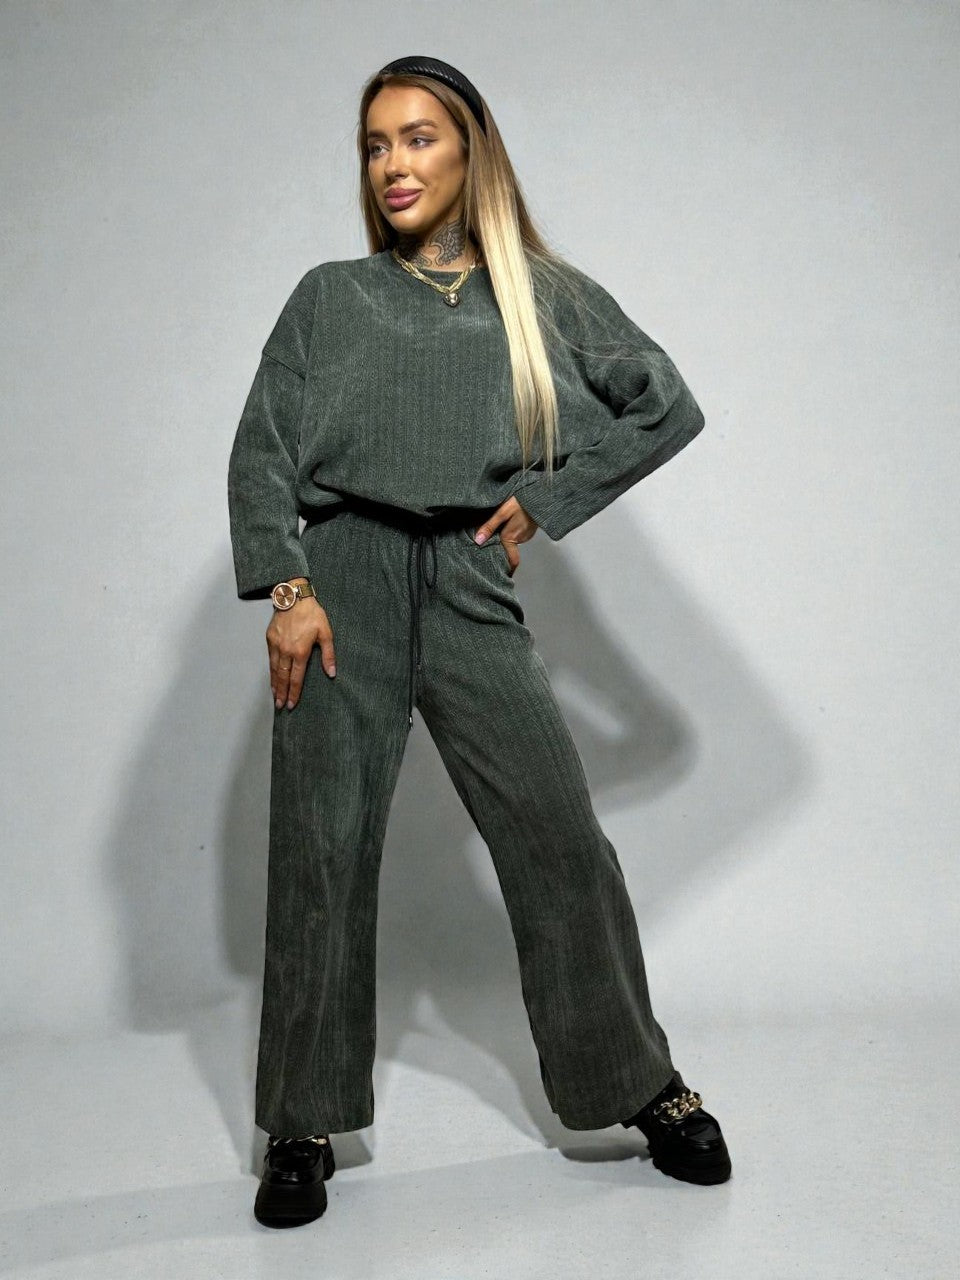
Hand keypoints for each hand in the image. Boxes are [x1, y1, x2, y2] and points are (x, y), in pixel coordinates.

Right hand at [266, 580, 335, 709]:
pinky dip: (271, 671)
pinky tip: (272, 677)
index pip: (296, 678)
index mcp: (300, 651)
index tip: (292, 704)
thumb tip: (332, 673)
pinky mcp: (270, 639)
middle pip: (283, 677)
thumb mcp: (326, 633)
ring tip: (275, 696)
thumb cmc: (312, 614)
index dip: (294, 692)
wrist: (293, 597)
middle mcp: (286, 651)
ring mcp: (276, 645)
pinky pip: (270, 659)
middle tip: (280, 706)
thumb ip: (328, 655)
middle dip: (282, 693)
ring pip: (274, 669)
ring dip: (274, 684)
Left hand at [473, 496, 538, 575]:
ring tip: (496, 534)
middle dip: (501, 551)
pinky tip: (507, 525)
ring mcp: (526, 534)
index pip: (511, 560)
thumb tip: (477, 541)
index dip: (508, 570)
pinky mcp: (529, 528)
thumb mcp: (502, 512)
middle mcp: (520, 539)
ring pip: (513, 540)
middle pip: (508, 549)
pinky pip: (518, 534)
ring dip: (506, 539)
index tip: (503, 576)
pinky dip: (511, 532)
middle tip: (490, 550)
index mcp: (511, 538)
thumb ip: (489, 526)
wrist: (540, 494)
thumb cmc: (521, 501)